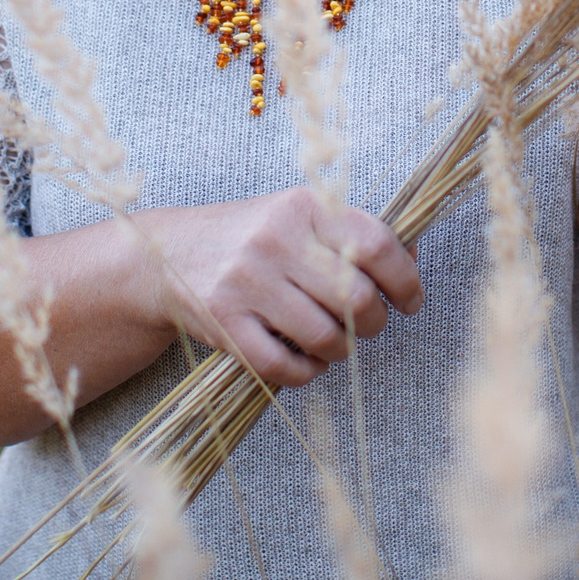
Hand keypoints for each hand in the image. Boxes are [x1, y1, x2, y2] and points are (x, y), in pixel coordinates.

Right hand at [136, 188, 423, 387]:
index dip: (405, 280)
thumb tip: (413, 259)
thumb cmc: (251, 238)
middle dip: (374, 321)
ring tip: (333, 342)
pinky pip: (285, 366)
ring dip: (341, 350)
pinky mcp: (224, 323)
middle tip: (367, 324)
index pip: (376, 245)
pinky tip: (306, 360)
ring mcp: (246, 283)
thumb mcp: (297, 217)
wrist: (165, 254)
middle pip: (356, 297)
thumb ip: (350, 234)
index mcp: (302, 207)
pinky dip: (307, 372)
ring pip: (325, 337)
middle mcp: (275, 240)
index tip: (410, 300)